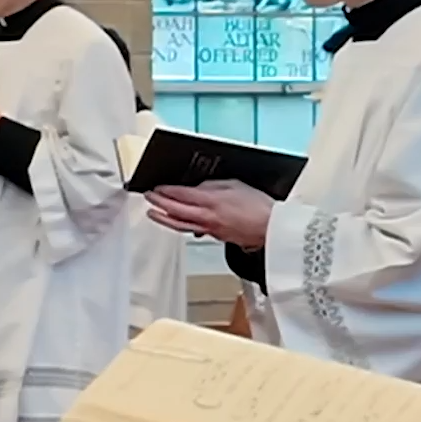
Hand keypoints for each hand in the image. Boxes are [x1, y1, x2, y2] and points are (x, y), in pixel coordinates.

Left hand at [146, 180, 274, 247]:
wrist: (271, 228)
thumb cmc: (259, 206)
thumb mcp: (235, 185)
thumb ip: (213, 185)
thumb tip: (198, 187)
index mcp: (211, 201)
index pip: (181, 195)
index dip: (166, 191)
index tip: (156, 188)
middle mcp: (208, 217)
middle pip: (176, 211)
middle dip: (160, 204)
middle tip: (149, 198)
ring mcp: (211, 229)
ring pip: (181, 225)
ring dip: (164, 219)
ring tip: (153, 214)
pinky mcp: (216, 236)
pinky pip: (193, 231)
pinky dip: (181, 226)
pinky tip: (177, 223)